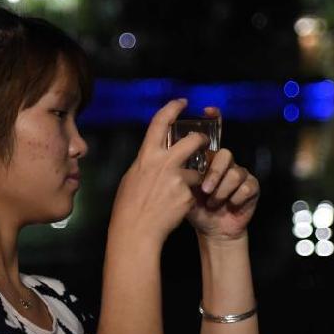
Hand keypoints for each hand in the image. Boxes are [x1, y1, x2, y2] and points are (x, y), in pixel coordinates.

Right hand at [109, 98, 210, 243]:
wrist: (136, 230)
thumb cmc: (128, 206)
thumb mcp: (132, 177)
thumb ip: (146, 164)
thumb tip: (154, 157)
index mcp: (147, 156)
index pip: (160, 123)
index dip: (172, 108)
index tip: (182, 102)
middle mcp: (164, 163)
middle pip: (192, 141)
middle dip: (202, 139)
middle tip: (204, 141)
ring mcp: (178, 179)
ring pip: (197, 172)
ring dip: (194, 180)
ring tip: (179, 193)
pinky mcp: (188, 195)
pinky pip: (194, 192)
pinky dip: (189, 198)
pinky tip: (176, 208)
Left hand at [185, 107, 259, 240]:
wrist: (212, 230)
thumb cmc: (194, 208)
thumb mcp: (180, 189)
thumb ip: (176, 171)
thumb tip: (166, 157)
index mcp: (207, 159)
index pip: (212, 134)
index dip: (213, 118)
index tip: (208, 109)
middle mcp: (224, 163)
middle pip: (224, 154)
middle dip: (214, 172)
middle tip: (205, 190)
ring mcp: (240, 173)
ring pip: (234, 171)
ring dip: (222, 190)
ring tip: (212, 202)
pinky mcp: (251, 187)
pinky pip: (246, 186)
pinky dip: (234, 198)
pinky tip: (228, 205)